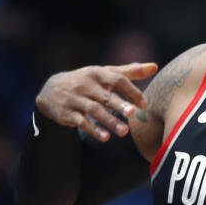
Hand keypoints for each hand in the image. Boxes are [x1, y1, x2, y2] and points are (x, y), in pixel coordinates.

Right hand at [36, 62, 156, 140]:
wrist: (51, 90)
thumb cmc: (88, 81)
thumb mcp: (105, 73)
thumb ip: (130, 71)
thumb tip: (155, 67)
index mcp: (98, 73)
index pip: (117, 79)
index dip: (132, 91)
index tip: (145, 104)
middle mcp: (86, 84)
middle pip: (105, 95)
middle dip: (119, 105)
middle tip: (133, 114)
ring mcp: (75, 99)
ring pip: (94, 110)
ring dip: (109, 121)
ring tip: (124, 132)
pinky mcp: (67, 113)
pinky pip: (80, 122)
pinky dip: (93, 129)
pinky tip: (105, 137)